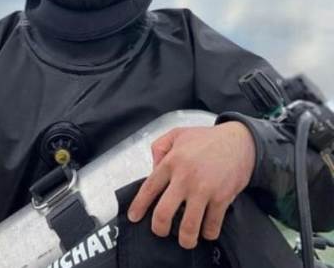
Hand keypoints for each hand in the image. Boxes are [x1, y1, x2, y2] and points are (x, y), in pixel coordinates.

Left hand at [127, 122, 255, 248]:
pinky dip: (208, 233)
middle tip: (160, 231)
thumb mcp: (176, 134)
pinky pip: (212, 225)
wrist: (239, 141)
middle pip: (164, 213)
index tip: (134, 217)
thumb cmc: (207, 139)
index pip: (149, 188)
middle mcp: (185, 178)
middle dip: (159, 228)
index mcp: (171, 162)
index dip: (139, 206)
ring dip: (185, 239)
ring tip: (185, 240)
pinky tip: (206, 231)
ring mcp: (204, 190)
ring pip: (189, 226)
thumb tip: (152, 169)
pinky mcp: (222, 198)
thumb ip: (159, 148)